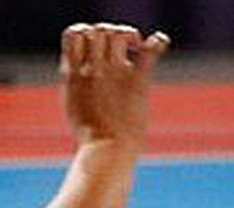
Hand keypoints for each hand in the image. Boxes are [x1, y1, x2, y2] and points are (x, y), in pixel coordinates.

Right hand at [60, 23, 169, 146]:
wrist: (107, 151)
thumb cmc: (90, 136)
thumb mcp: (72, 104)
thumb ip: (76, 82)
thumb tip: (79, 68)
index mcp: (73, 74)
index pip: (74, 33)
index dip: (85, 32)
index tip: (94, 46)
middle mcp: (92, 68)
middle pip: (98, 30)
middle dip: (108, 31)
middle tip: (118, 47)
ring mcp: (114, 73)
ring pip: (116, 33)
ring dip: (127, 33)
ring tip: (134, 45)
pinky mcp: (137, 81)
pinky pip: (149, 50)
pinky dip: (157, 42)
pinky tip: (160, 43)